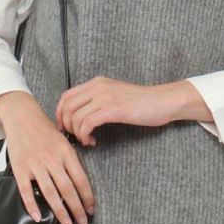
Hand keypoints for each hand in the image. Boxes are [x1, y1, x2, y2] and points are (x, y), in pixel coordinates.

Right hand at [0, 91, 94, 223]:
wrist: (21, 116)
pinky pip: (26, 191)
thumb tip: (84, 179)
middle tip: (83, 222)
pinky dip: (32, 206)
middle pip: (68, 190)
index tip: (91, 209)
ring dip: (60, 212)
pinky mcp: (20, 168)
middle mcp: (52, 159)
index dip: (87, 197)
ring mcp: (35, 164)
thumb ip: (72, 158)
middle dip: (77, 209)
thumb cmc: (44, 129)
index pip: (81, 180)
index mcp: (66, 152)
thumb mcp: (64, 139)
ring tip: (67, 223)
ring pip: (50, 193)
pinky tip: (39, 217)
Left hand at [54, 77, 192, 145]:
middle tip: (74, 137)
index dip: (60, 114)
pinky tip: (93, 141)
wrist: (163, 101)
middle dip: (66, 126)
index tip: (64, 128)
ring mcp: (105, 96)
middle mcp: (98, 86)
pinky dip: (85, 135)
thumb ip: (98, 101)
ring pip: (75, 117)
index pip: (66, 96)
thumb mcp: (115, 96)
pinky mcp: (113, 109)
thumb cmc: (142, 103)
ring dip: (77, 133)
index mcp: (97, 83)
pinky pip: (87, 123)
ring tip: (86, 140)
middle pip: (67, 106)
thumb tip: (81, 116)